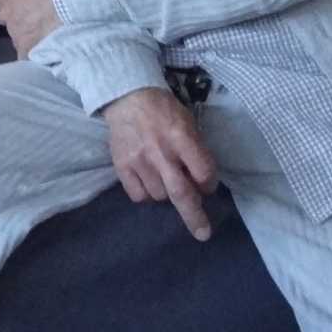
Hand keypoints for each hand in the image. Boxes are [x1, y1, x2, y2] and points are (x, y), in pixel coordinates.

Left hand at [0, 0, 60, 58]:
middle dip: (21, 20)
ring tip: (47, 34)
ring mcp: (16, 32)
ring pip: (18, 38)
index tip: (31, 2)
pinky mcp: (28, 47)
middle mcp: (6, 14)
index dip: (18, 2)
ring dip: (29, 36)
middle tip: (39, 17)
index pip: (5, 1)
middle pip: (10, 20)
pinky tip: (44, 53)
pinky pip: (26, 56)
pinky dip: (33, 55)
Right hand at [101, 86, 218, 240]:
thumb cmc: (164, 111)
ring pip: (160, 196)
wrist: (128, 98)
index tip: (207, 184)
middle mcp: (161, 152)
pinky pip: (139, 196)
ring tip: (165, 179)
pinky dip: (147, 194)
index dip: (209, 183)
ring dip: (168, 194)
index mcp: (181, 137)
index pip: (203, 172)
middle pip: (181, 193)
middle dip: (194, 216)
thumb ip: (195, 150)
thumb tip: (201, 182)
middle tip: (203, 234)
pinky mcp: (122, 166)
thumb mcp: (188, 123)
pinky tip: (149, 180)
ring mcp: (139, 161)